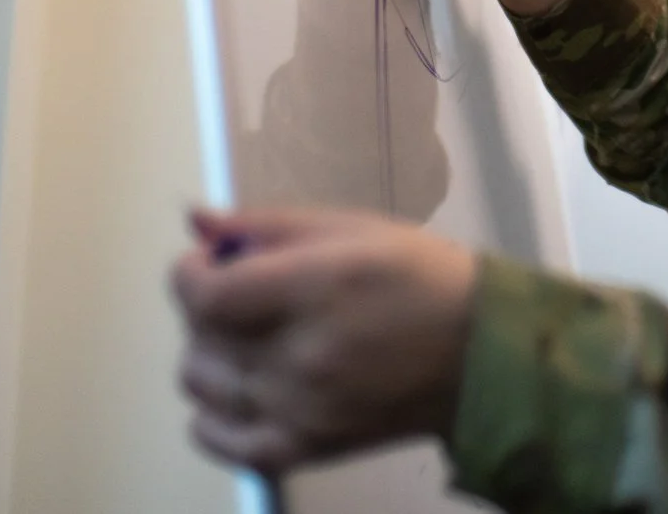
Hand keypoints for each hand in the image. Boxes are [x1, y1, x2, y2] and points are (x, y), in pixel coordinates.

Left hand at [171, 207, 478, 472]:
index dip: (189, 275)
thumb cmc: (419, 277)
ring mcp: (299, 410)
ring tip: (247, 338)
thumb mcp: (352, 229)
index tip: (207, 263)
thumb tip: (197, 220)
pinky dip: (210, 416)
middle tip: (243, 292)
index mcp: (316, 289)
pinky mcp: (304, 448)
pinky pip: (219, 440)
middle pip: (200, 336)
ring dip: (209, 355)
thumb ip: (267, 225)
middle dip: (207, 305)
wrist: (478, 355)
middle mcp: (301, 356)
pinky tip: (238, 389)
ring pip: (201, 385)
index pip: (205, 296)